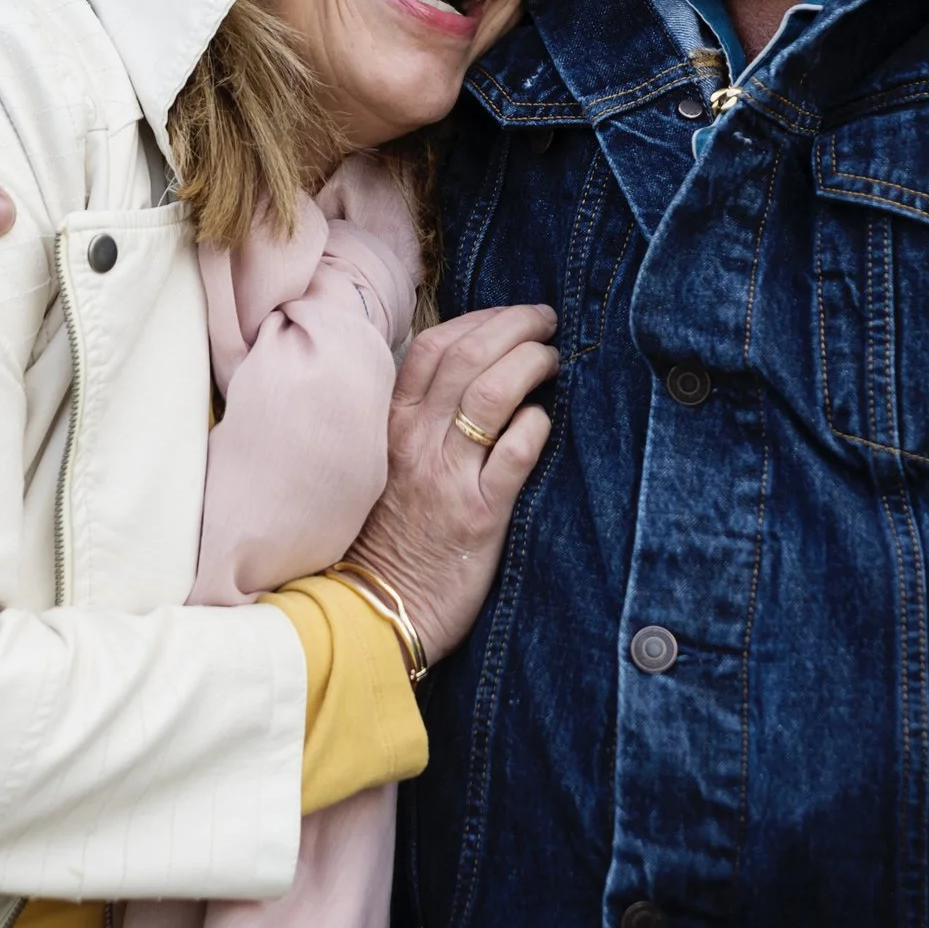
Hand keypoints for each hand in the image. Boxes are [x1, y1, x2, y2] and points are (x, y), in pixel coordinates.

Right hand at [345, 304, 557, 660]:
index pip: (433, 348)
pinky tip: (547, 419)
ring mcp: (446, 477)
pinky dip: (537, 425)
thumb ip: (417, 421)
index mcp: (392, 426)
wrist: (375, 613)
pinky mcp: (479, 516)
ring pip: (492, 394)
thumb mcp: (387, 466)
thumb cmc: (387, 538)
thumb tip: (469, 376)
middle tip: (545, 320)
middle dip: (514, 326)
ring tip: (553, 358)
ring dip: (530, 363)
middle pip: (468, 358)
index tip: (510, 314)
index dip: (478, 320)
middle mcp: (416, 443)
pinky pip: (515, 455)